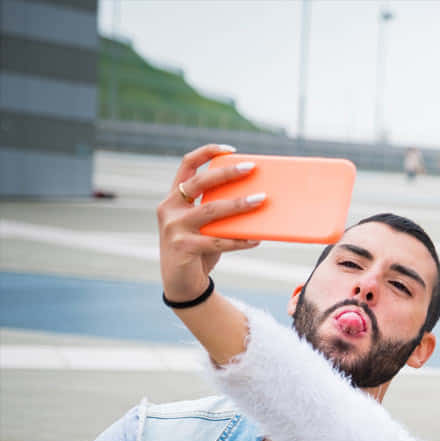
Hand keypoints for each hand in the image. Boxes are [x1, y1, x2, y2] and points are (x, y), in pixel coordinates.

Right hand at [157, 144, 263, 302]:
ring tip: (261, 200)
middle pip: (200, 183)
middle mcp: (169, 209)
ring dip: (239, 204)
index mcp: (174, 198)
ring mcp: (174, 228)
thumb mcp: (204, 226)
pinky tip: (257, 239)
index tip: (231, 150)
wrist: (182, 285)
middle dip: (227, 173)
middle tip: (252, 168)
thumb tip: (255, 198)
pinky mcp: (183, 247)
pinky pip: (218, 240)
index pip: (186, 165)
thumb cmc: (198, 250)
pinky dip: (239, 239)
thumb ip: (216, 211)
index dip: (206, 153)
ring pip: (211, 210)